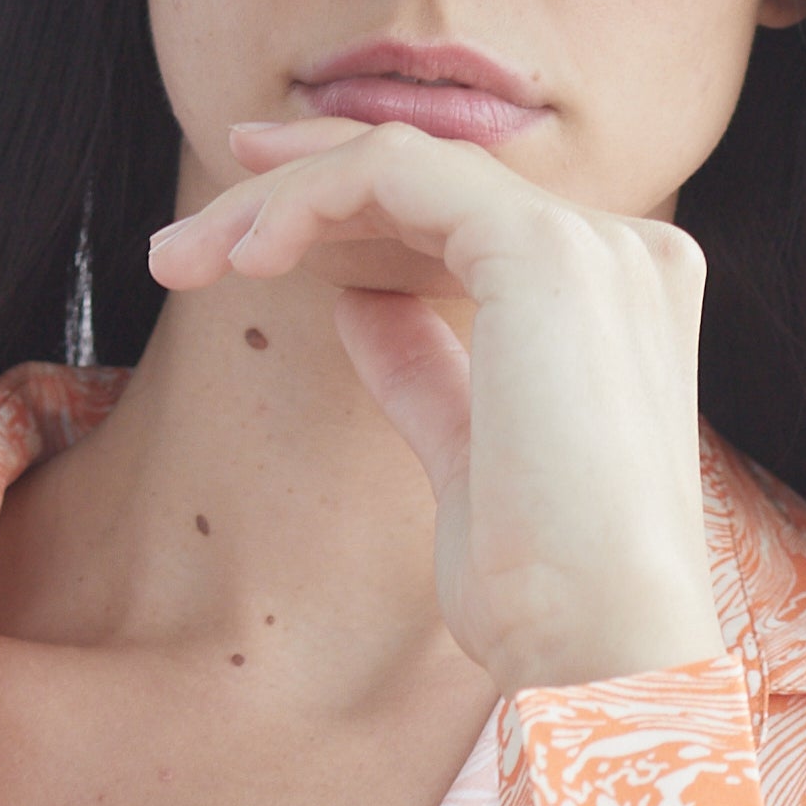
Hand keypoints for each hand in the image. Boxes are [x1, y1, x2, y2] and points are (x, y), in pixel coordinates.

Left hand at [147, 116, 727, 696]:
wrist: (600, 643)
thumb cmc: (543, 591)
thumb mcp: (469, 460)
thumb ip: (427, 369)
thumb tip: (362, 303)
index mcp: (622, 299)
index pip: (466, 218)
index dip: (352, 208)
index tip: (249, 236)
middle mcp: (622, 251)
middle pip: (430, 179)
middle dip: (295, 191)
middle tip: (187, 239)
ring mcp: (592, 241)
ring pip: (401, 162)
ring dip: (277, 201)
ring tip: (183, 260)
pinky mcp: (543, 248)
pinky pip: (395, 173)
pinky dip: (308, 198)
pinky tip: (246, 256)